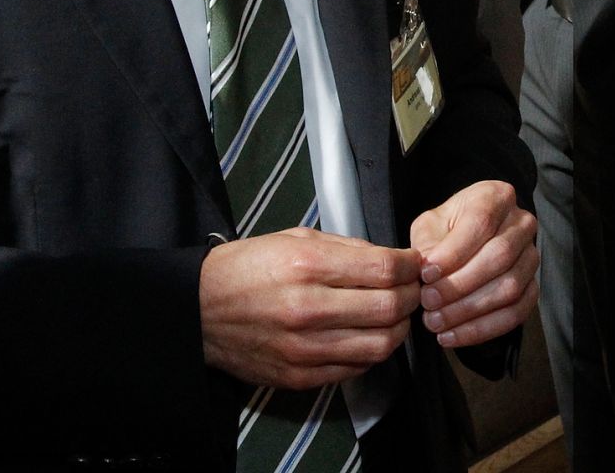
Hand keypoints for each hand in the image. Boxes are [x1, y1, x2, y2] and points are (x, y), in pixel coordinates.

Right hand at [199, 228, 421, 389]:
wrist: (198, 309)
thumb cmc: (249, 267)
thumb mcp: (297, 239)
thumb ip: (348, 248)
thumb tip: (392, 260)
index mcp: (309, 265)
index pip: (385, 270)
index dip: (411, 267)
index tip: (415, 264)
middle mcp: (308, 308)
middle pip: (389, 308)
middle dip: (412, 296)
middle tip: (413, 289)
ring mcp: (304, 348)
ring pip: (380, 345)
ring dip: (399, 329)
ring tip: (396, 315)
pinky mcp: (299, 376)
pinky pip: (355, 368)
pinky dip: (372, 352)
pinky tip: (369, 335)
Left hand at [409, 180, 538, 349]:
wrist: (466, 240)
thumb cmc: (446, 230)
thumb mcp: (429, 226)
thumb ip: (428, 244)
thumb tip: (430, 274)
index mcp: (497, 197)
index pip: (481, 223)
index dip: (453, 252)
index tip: (426, 274)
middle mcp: (522, 224)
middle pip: (499, 257)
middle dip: (459, 285)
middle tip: (428, 302)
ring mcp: (531, 257)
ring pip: (509, 288)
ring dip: (469, 311)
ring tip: (435, 322)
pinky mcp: (533, 288)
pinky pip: (516, 314)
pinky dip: (482, 329)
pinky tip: (452, 335)